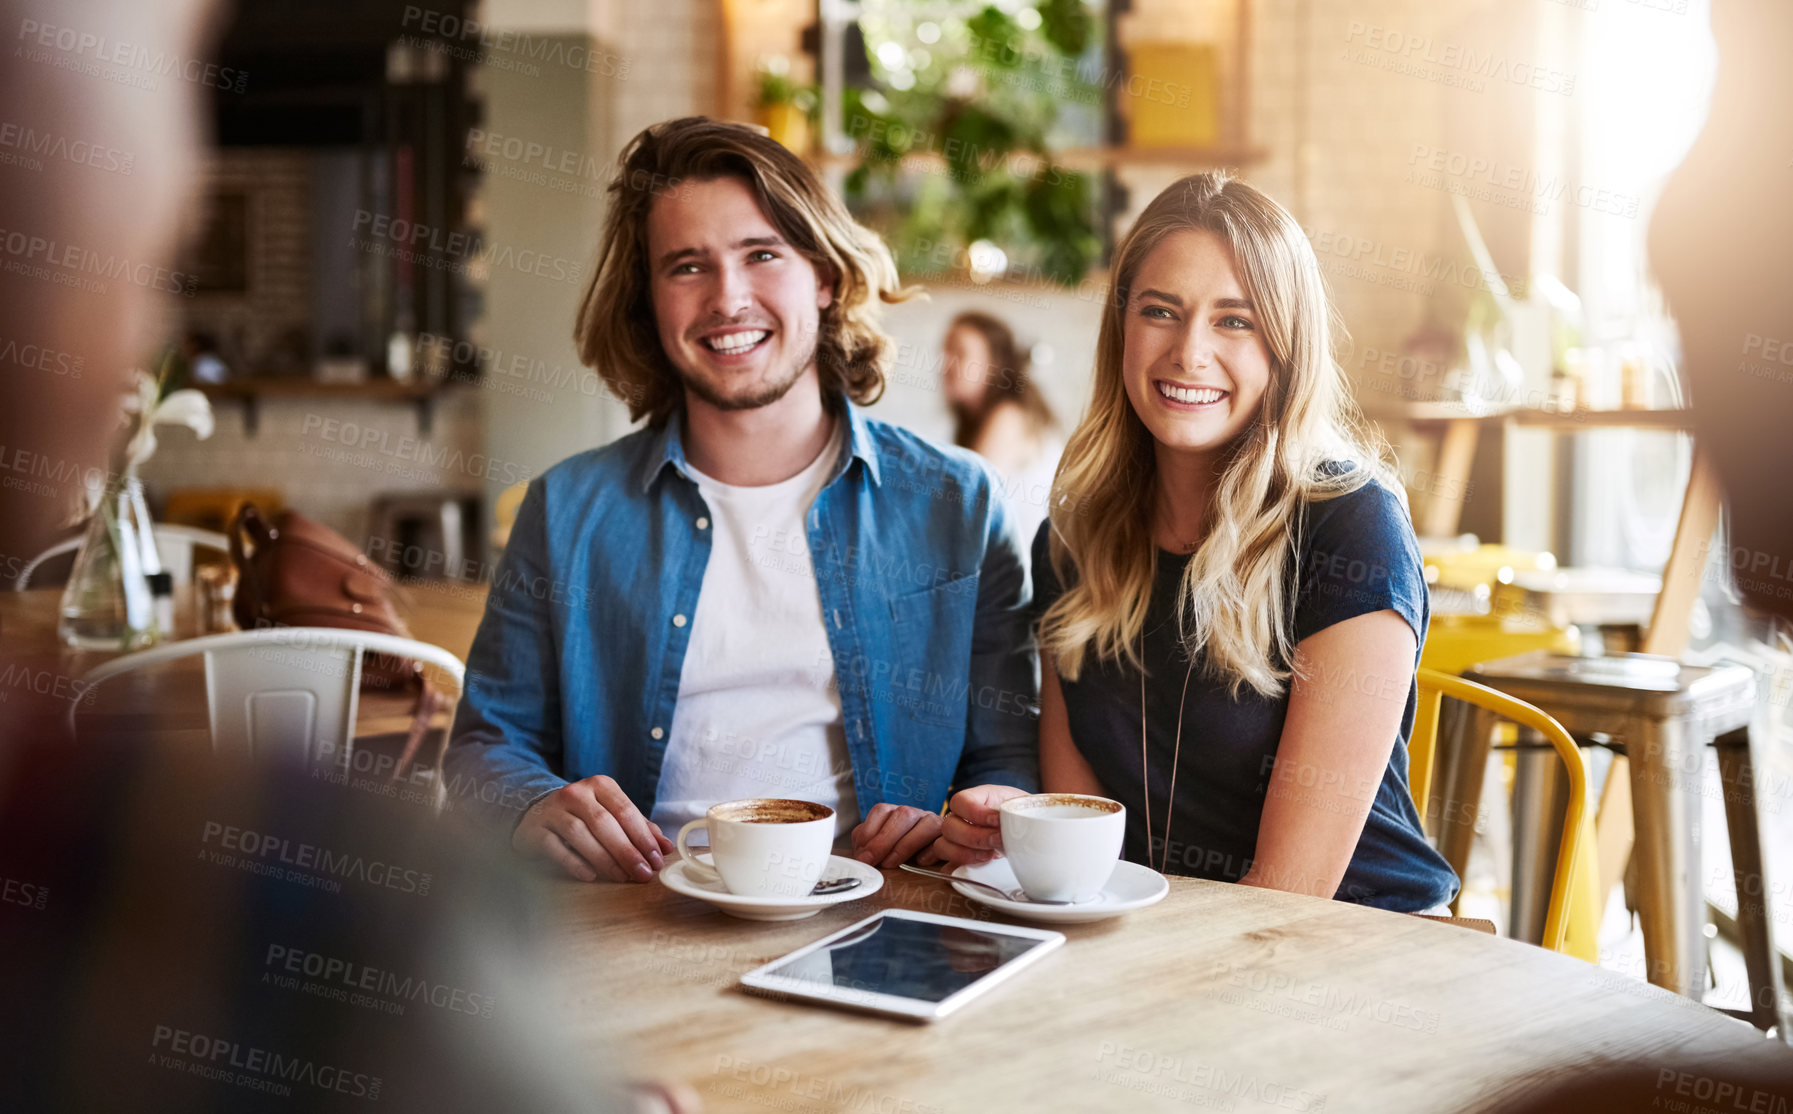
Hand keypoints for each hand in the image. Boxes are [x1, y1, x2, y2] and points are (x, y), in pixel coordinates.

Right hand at [511, 775, 674, 882]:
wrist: (539, 813)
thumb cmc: (585, 816)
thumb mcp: (612, 814)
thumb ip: (639, 829)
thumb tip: (666, 848)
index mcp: (600, 785)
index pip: (626, 811)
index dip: (643, 838)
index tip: (656, 861)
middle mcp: (575, 793)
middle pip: (605, 823)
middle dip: (627, 852)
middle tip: (643, 874)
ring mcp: (553, 810)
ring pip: (581, 834)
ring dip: (604, 859)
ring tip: (621, 877)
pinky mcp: (535, 830)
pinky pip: (556, 848)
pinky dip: (575, 863)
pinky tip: (591, 876)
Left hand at [849, 804, 944, 867]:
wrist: (937, 857)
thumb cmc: (903, 852)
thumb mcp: (881, 846)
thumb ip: (868, 845)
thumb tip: (858, 856)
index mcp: (897, 812)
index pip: (881, 811)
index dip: (868, 832)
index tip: (861, 856)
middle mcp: (917, 814)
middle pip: (903, 815)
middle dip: (883, 840)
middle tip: (871, 862)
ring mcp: (937, 824)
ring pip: (926, 824)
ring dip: (905, 846)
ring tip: (890, 864)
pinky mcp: (950, 840)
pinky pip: (943, 841)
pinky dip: (931, 852)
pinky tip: (920, 862)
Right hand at [928, 784, 1028, 866]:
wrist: (1029, 829)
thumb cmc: (1023, 814)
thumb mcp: (1022, 807)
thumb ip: (1017, 812)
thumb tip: (1017, 826)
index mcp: (975, 799)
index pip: (960, 801)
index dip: (975, 812)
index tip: (998, 820)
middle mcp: (960, 818)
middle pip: (949, 827)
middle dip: (975, 837)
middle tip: (998, 840)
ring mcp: (957, 839)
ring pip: (942, 846)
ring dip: (965, 854)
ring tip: (990, 855)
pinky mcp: (960, 858)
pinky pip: (947, 865)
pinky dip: (957, 868)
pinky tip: (975, 867)